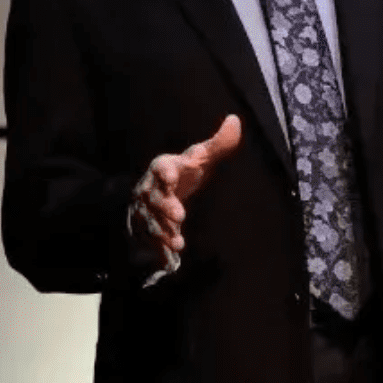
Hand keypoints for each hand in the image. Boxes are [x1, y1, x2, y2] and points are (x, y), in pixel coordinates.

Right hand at [129, 115, 242, 263]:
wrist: (154, 192)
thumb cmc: (182, 173)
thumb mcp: (199, 157)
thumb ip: (218, 144)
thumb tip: (235, 120)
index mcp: (165, 168)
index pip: (162, 167)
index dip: (165, 171)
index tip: (171, 173)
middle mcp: (152, 189)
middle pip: (156, 198)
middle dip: (165, 207)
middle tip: (179, 215)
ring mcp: (147, 211)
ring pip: (151, 222)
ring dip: (162, 232)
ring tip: (177, 244)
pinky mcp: (148, 229)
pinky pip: (151, 241)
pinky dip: (159, 252)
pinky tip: (169, 262)